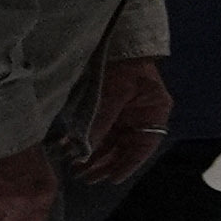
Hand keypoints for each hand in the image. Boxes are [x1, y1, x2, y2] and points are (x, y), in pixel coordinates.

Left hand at [75, 50, 175, 184]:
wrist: (114, 40)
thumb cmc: (122, 64)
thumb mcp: (114, 93)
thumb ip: (100, 122)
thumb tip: (83, 151)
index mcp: (153, 113)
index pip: (142, 148)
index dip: (127, 165)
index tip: (111, 180)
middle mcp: (139, 117)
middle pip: (122, 148)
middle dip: (102, 163)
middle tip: (83, 178)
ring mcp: (122, 113)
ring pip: (107, 142)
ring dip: (90, 155)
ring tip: (74, 169)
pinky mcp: (106, 108)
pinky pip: (95, 130)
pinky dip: (83, 140)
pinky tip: (68, 150)